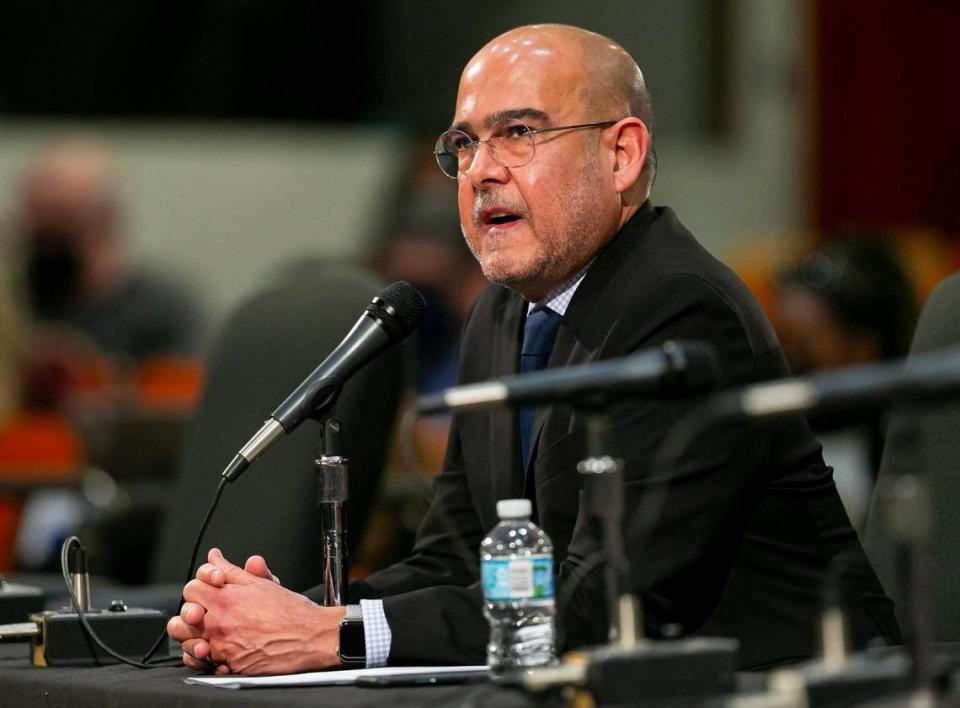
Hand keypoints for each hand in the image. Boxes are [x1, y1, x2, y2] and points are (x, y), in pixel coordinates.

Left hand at [169, 548, 345, 674]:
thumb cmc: (292, 612)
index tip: (212, 588)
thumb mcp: (262, 583)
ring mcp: (222, 647)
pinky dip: (203, 657)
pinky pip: (201, 664)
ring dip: (193, 636)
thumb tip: (215, 556)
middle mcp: (220, 624)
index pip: (192, 588)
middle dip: (191, 612)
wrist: (310, 637)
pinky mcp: (229, 666)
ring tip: (206, 632)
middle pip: (182, 618)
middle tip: (204, 612)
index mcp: (227, 600)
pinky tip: (214, 650)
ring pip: (187, 642)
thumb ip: (232, 570)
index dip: (201, 585)